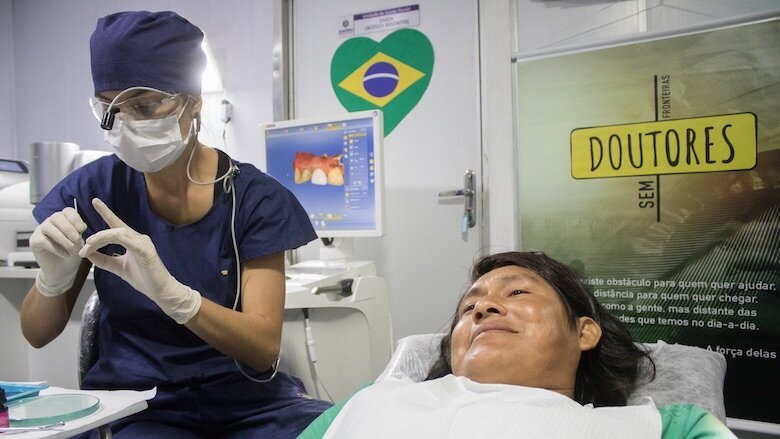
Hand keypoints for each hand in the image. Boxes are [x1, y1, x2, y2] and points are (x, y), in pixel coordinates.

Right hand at [30, 207, 85, 295]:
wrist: (63, 271)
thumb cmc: (73, 254)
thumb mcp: (81, 243)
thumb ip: (80, 234)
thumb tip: (81, 228)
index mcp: (64, 219)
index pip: (68, 211)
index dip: (75, 219)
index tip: (82, 229)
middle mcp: (51, 222)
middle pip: (57, 217)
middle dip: (69, 228)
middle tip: (77, 240)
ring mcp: (41, 230)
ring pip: (48, 227)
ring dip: (62, 238)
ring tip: (72, 248)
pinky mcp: (34, 242)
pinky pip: (42, 240)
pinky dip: (55, 248)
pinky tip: (65, 254)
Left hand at [78, 198, 201, 323]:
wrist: (161, 290)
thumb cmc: (144, 279)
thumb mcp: (119, 268)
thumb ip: (104, 260)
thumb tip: (88, 253)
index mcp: (133, 241)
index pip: (117, 224)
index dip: (106, 212)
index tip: (95, 201)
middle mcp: (138, 238)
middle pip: (114, 228)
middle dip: (96, 235)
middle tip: (82, 246)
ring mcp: (143, 242)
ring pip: (117, 232)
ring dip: (100, 238)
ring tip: (87, 247)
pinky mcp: (145, 249)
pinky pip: (125, 239)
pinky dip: (109, 239)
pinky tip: (98, 244)